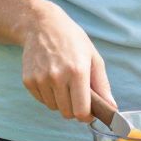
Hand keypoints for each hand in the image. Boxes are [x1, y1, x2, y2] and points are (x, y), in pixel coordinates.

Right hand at [20, 0, 114, 121]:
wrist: (42, 24)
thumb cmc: (72, 40)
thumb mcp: (93, 57)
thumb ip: (102, 85)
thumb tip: (111, 107)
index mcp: (77, 71)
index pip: (81, 111)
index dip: (87, 116)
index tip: (89, 112)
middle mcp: (57, 77)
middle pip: (67, 113)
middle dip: (74, 109)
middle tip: (76, 95)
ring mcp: (41, 79)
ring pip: (54, 107)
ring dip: (61, 101)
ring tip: (63, 82)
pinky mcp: (28, 80)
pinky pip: (42, 100)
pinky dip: (48, 95)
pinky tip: (51, 79)